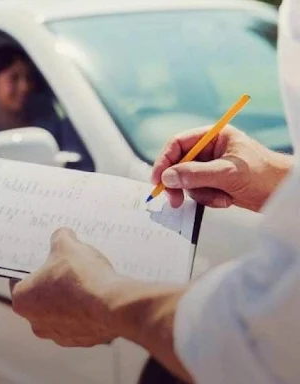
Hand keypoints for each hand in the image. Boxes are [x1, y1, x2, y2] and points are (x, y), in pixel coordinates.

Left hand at [11, 229, 191, 380]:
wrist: (113, 305)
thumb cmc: (81, 276)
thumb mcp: (67, 245)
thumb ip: (60, 238)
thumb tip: (63, 235)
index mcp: (22, 300)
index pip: (19, 280)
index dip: (31, 267)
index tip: (43, 259)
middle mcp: (35, 323)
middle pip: (39, 298)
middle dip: (51, 284)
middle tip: (65, 268)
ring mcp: (59, 335)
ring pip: (60, 312)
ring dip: (68, 300)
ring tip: (84, 281)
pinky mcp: (81, 341)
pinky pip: (79, 322)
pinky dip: (85, 312)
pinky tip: (96, 296)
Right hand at [152, 126, 292, 211]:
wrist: (285, 193)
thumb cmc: (265, 175)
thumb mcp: (227, 173)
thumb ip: (195, 174)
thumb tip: (167, 177)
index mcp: (214, 137)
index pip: (178, 144)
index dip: (165, 160)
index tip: (158, 179)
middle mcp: (210, 150)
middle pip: (179, 164)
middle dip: (180, 183)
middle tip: (174, 200)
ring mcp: (212, 167)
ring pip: (188, 181)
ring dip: (200, 194)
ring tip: (221, 197)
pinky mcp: (215, 183)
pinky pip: (199, 192)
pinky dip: (209, 199)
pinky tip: (226, 200)